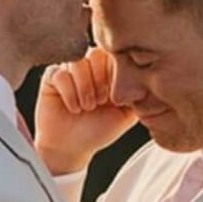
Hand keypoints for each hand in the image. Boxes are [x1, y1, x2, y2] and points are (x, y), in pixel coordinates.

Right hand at [36, 47, 135, 175]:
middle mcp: (88, 66)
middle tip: (100, 102)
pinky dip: (69, 93)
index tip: (114, 98)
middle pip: (95, 54)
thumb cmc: (97, 131)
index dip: (115, 74)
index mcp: (107, 71)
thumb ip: (139, 96)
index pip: (114, 55)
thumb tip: (151, 79)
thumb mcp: (126, 115)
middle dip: (100, 80)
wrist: (72, 148)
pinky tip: (73, 108)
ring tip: (87, 107)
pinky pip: (60, 74)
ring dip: (85, 87)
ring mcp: (69, 70)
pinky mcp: (51, 77)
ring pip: (77, 63)